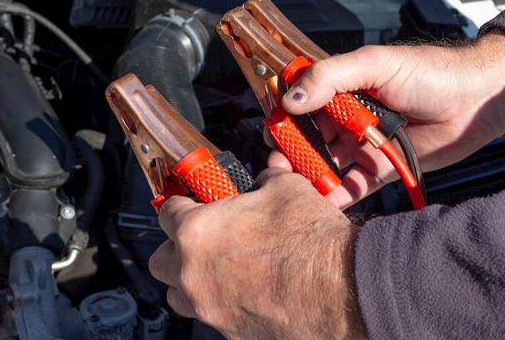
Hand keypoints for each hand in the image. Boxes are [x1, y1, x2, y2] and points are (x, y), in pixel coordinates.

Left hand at [148, 168, 367, 339]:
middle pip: (160, 261)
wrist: (344, 288)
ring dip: (190, 281)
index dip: (180, 205)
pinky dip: (221, 302)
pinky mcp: (231, 332)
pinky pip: (212, 315)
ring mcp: (210, 307)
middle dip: (175, 248)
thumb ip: (264, 181)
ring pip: (179, 296)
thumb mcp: (286, 189)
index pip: (166, 213)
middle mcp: (194, 273)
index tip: (188, 205)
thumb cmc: (312, 241)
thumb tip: (265, 179)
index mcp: (197, 231)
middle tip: (198, 239)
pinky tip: (247, 291)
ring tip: (218, 270)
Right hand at [269, 31, 504, 207]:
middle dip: (291, 152)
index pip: (300, 103)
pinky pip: (351, 185)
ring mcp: (361, 144)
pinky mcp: (379, 168)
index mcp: (340, 87)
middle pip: (307, 138)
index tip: (272, 133)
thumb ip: (330, 77)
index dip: (283, 118)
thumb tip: (291, 99)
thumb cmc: (430, 72)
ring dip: (309, 175)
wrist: (476, 100)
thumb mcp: (375, 63)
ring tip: (296, 188)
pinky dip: (336, 194)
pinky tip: (323, 201)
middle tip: (279, 167)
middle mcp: (346, 117)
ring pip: (325, 163)